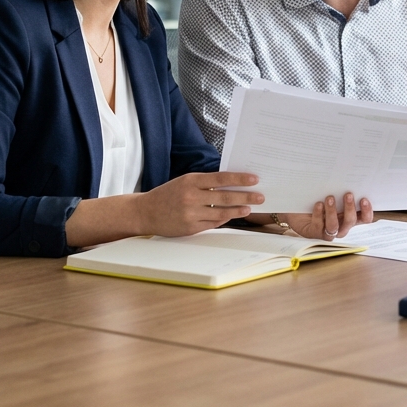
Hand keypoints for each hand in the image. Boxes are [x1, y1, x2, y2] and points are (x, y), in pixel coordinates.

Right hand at [137, 172, 262, 237]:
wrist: (146, 212)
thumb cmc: (168, 194)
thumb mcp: (184, 182)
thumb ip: (205, 183)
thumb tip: (231, 183)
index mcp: (191, 181)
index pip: (221, 179)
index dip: (240, 179)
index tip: (255, 179)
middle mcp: (191, 197)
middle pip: (225, 197)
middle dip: (246, 196)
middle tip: (260, 196)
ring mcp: (191, 214)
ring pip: (221, 212)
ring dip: (238, 210)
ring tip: (249, 208)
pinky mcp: (191, 228)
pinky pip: (213, 223)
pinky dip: (224, 219)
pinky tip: (233, 215)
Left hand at [280, 193, 372, 241]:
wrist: (296, 208)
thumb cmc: (317, 199)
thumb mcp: (331, 193)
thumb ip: (341, 190)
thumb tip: (348, 175)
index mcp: (348, 217)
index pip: (364, 219)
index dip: (367, 211)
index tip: (363, 199)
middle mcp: (340, 226)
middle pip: (351, 221)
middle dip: (350, 208)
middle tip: (348, 194)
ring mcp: (327, 231)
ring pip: (334, 226)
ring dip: (333, 212)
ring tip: (329, 198)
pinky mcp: (314, 233)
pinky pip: (318, 227)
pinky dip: (318, 214)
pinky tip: (317, 204)